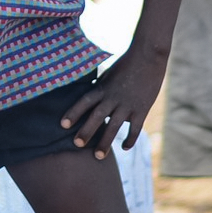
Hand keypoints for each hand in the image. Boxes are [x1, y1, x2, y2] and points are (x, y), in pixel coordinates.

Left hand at [60, 44, 166, 158]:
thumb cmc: (127, 63)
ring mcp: (128, 104)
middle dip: (86, 131)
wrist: (149, 56)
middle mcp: (113, 97)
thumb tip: (90, 98)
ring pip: (115, 126)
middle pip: (97, 116)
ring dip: (105, 142)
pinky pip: (135, 128)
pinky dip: (130, 139)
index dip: (73, 113)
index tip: (62, 125)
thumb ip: (100, 87)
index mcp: (103, 87)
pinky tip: (124, 148)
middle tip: (76, 144)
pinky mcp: (142, 109)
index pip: (84, 102)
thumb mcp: (109, 73)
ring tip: (98, 157)